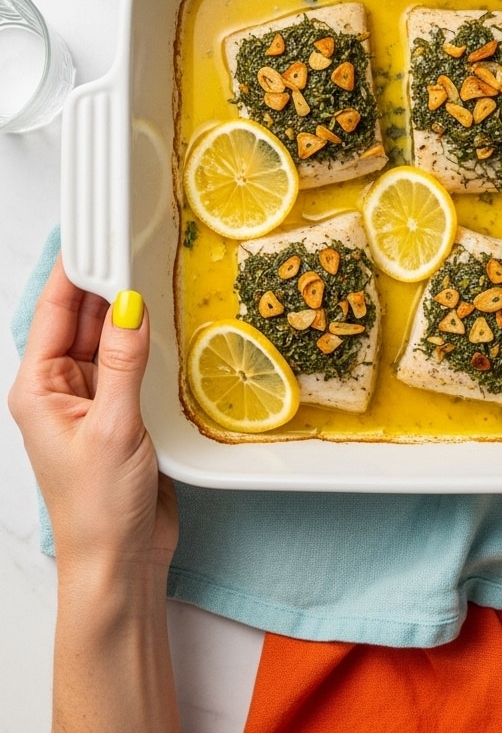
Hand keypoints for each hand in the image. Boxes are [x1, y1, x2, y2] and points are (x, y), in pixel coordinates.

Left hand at [7, 256, 176, 574]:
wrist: (121, 561)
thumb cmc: (97, 507)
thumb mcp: (112, 427)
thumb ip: (123, 362)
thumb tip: (128, 304)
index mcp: (38, 388)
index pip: (54, 312)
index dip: (74, 269)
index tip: (96, 234)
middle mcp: (63, 388)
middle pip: (83, 319)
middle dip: (107, 282)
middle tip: (138, 242)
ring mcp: (95, 399)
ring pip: (112, 339)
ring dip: (130, 311)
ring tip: (156, 272)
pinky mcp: (125, 413)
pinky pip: (135, 364)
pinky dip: (150, 342)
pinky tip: (170, 323)